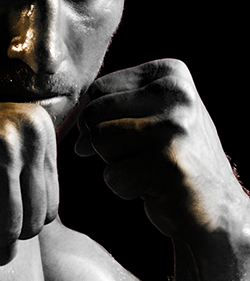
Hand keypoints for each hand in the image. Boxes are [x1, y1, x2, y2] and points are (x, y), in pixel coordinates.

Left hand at [73, 59, 243, 241]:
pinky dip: (125, 187)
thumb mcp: (151, 112)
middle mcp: (176, 93)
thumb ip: (111, 101)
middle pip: (93, 114)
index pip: (96, 90)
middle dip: (105, 143)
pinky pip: (112, 175)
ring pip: (99, 142)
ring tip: (149, 168)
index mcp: (170, 72)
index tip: (129, 136)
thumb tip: (62, 114)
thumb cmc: (171, 156)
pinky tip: (155, 187)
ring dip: (115, 164)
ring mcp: (175, 127)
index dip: (97, 120)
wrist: (217, 208)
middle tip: (141, 156)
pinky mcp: (170, 164)